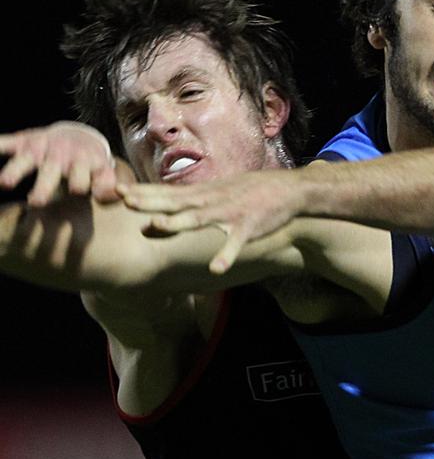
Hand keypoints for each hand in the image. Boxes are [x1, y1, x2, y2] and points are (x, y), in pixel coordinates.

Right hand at [0, 122, 118, 204]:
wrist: (79, 137)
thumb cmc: (91, 164)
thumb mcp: (104, 173)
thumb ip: (108, 186)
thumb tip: (117, 196)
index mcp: (83, 164)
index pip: (81, 177)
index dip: (81, 183)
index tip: (77, 191)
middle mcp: (62, 155)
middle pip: (51, 171)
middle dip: (44, 186)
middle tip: (36, 203)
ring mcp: (42, 148)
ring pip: (26, 159)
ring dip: (15, 170)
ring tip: (5, 183)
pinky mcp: (25, 141)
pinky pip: (8, 142)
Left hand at [119, 169, 303, 271]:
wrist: (291, 191)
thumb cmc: (253, 191)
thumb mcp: (220, 190)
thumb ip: (195, 198)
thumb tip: (169, 203)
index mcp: (205, 194)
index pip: (168, 192)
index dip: (144, 192)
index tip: (118, 190)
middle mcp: (212, 201)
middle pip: (175, 202)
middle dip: (149, 201)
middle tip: (123, 198)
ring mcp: (230, 213)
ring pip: (199, 219)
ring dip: (177, 222)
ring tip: (155, 226)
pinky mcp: (249, 227)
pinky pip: (236, 244)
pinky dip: (226, 255)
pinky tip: (216, 268)